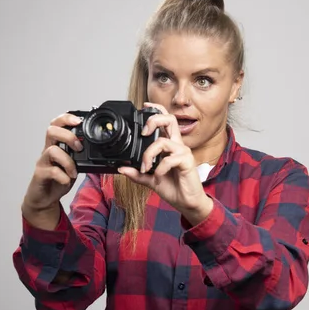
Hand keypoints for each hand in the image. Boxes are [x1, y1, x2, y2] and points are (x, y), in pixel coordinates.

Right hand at [21, 113, 82, 229]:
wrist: (45, 197)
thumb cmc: (59, 179)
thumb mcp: (74, 164)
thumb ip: (82, 156)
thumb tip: (99, 149)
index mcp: (57, 145)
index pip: (57, 124)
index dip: (66, 118)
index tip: (78, 120)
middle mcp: (48, 150)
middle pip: (51, 131)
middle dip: (68, 136)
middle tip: (79, 148)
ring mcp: (43, 162)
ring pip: (51, 150)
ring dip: (67, 160)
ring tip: (74, 170)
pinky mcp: (41, 174)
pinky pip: (51, 171)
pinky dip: (63, 176)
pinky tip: (67, 180)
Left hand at [118, 102, 212, 224]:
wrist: (187, 203)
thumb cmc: (174, 188)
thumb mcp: (151, 180)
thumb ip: (137, 173)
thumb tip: (122, 167)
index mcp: (170, 146)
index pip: (166, 121)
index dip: (157, 110)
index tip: (144, 106)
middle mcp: (178, 145)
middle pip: (170, 120)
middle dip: (154, 120)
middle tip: (143, 132)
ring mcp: (183, 152)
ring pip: (163, 142)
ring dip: (149, 154)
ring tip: (146, 168)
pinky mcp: (187, 161)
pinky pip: (169, 159)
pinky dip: (160, 168)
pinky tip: (158, 176)